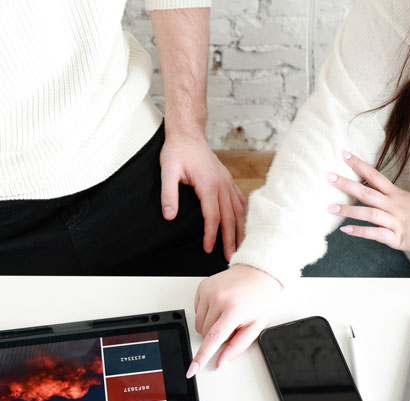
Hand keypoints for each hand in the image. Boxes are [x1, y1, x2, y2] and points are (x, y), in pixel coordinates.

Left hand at [160, 133, 246, 260]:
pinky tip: (243, 224)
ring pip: (238, 210)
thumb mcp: (167, 171)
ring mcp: (227, 181)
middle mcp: (222, 184)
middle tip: (230, 256)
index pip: (213, 216)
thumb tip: (169, 215)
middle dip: (230, 239)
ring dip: (240, 229)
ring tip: (240, 246)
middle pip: (229, 217)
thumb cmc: (177, 151)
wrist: (187, 134)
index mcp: (209, 184)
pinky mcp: (227, 180)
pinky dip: (243, 215)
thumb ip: (168, 194)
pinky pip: (239, 200)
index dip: (211, 235)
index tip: (208, 249)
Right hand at [187, 264, 281, 376]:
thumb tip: (221, 361)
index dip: (201, 357)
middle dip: (216, 336)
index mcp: (234, 310)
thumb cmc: (259, 299)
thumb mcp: (256, 326)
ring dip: (210, 325)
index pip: (213, 339)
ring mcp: (208, 292)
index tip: (192, 369)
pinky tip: (220, 306)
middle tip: (232, 325)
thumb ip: (238, 346)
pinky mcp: (202, 287)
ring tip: (226, 314)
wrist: (257, 274)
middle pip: (205, 334)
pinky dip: (206, 314)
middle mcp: (219, 299)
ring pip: (199, 324)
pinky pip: (197, 311)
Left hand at [327, 151, 409, 252]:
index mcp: (397, 195)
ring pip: (368, 213)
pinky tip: (345, 229)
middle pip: (367, 192)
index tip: (344, 154)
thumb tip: (376, 193)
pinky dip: (359, 231)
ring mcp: (395, 222)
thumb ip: (392, 198)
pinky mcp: (396, 238)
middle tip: (327, 175)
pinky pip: (375, 234)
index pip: (375, 175)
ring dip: (348, 210)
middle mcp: (394, 206)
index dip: (359, 165)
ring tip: (329, 208)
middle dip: (346, 183)